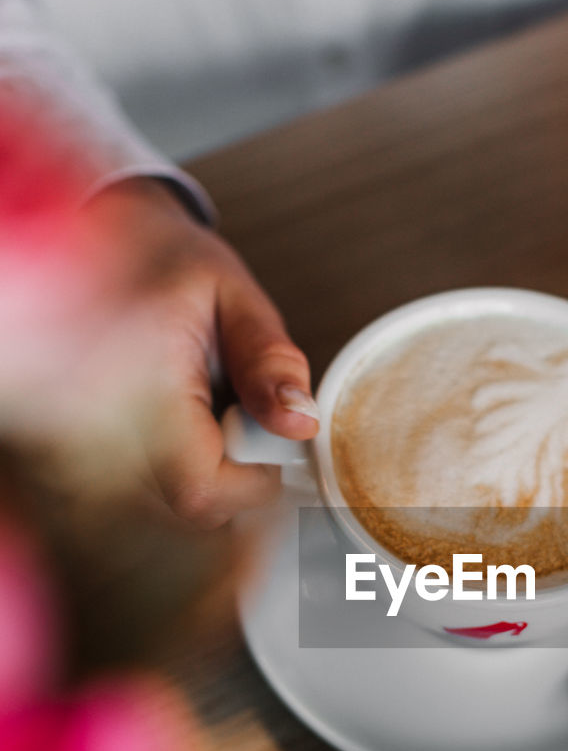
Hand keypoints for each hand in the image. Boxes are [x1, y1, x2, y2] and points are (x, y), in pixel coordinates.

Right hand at [86, 178, 317, 527]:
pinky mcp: (83, 453)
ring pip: (171, 501)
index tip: (266, 429)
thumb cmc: (170, 266)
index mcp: (137, 384)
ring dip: (207, 466)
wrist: (99, 246)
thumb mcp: (234, 296)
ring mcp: (84, 445)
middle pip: (190, 505)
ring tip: (203, 403)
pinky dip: (182, 461)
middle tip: (235, 406)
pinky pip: (151, 487)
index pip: (203, 491)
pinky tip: (180, 416)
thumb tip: (301, 424)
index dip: (252, 478)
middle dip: (233, 471)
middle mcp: (98, 426)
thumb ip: (270, 360)